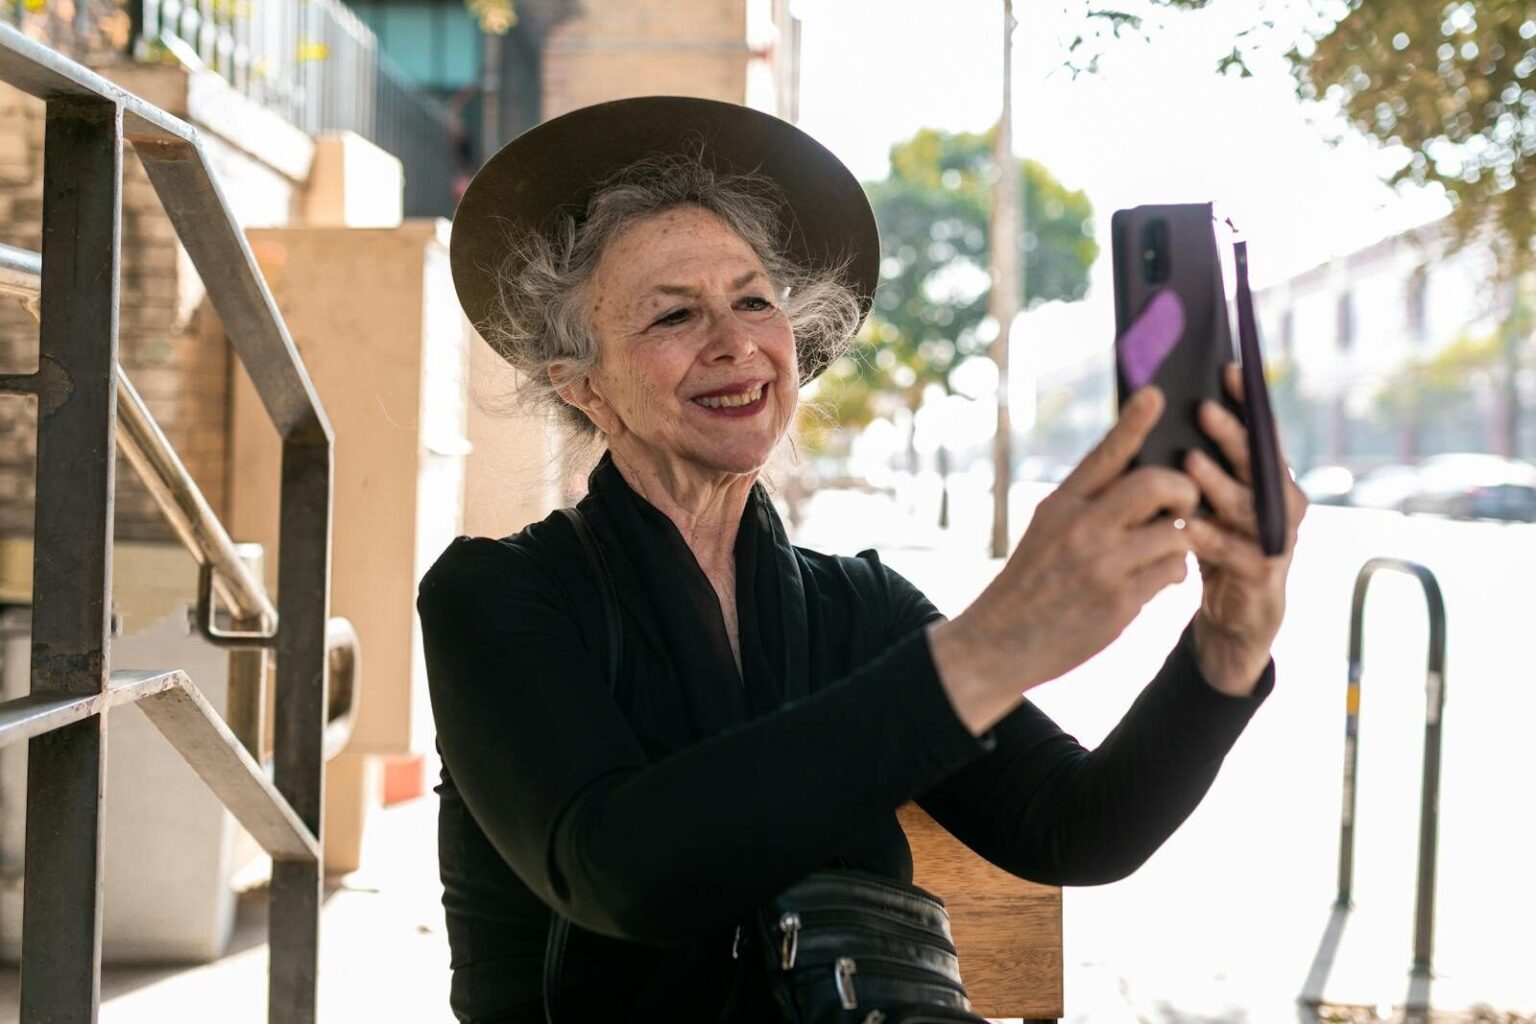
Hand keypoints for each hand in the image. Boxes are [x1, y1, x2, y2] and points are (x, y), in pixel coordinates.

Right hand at [929, 386, 1199, 733]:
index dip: (1134, 422)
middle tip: (1183, 502)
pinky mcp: (1119, 603)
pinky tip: (1154, 581)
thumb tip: (1144, 480)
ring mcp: (1102, 566)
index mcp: (1060, 505)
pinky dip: (1171, 574)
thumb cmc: (1029, 584)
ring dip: (1181, 539)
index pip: (1105, 454)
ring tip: (1165, 550)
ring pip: (1175, 532)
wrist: (997, 643)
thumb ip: (1087, 505)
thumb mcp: (1045, 532)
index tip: (1156, 393)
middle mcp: (1081, 528)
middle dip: (1184, 489)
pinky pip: (1172, 573)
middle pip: (1157, 484)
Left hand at [1181, 363, 1308, 694]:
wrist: (1233, 622)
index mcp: (1267, 483)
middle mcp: (1279, 507)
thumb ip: (1196, 467)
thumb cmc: (1215, 549)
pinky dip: (1212, 538)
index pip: (1260, 434)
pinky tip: (1189, 525)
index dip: (1248, 403)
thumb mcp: (1206, 504)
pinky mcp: (1263, 578)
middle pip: (1259, 463)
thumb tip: (1161, 411)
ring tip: (1189, 462)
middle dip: (1232, 435)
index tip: (1227, 370)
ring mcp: (1276, 542)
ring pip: (1251, 505)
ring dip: (1220, 482)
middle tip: (1203, 409)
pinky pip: (1237, 553)